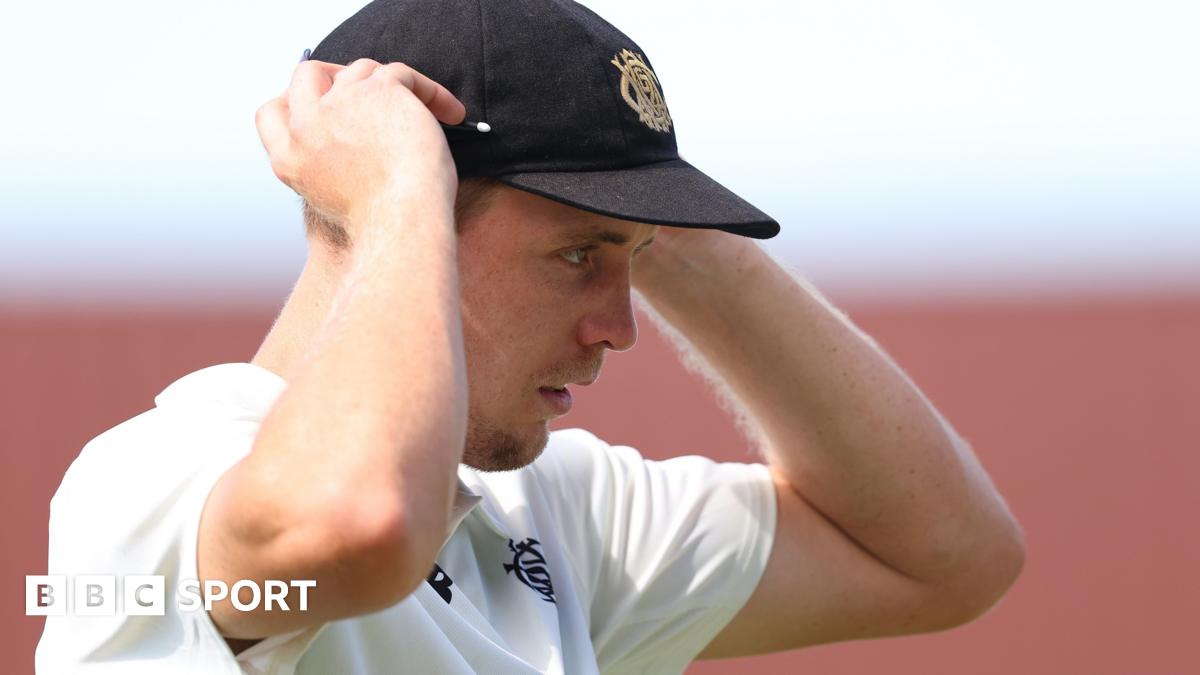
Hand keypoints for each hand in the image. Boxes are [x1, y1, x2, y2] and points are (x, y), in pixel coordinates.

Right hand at [254, 58, 467, 241]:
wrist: (402, 226)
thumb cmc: (381, 225)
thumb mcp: (333, 200)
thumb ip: (326, 166)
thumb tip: (349, 140)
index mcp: (290, 158)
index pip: (272, 113)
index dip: (294, 100)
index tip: (323, 103)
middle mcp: (307, 127)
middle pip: (307, 75)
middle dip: (335, 74)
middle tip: (371, 90)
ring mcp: (340, 105)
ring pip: (360, 70)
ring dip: (391, 85)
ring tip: (422, 109)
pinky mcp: (380, 92)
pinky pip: (402, 73)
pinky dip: (431, 92)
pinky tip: (452, 113)